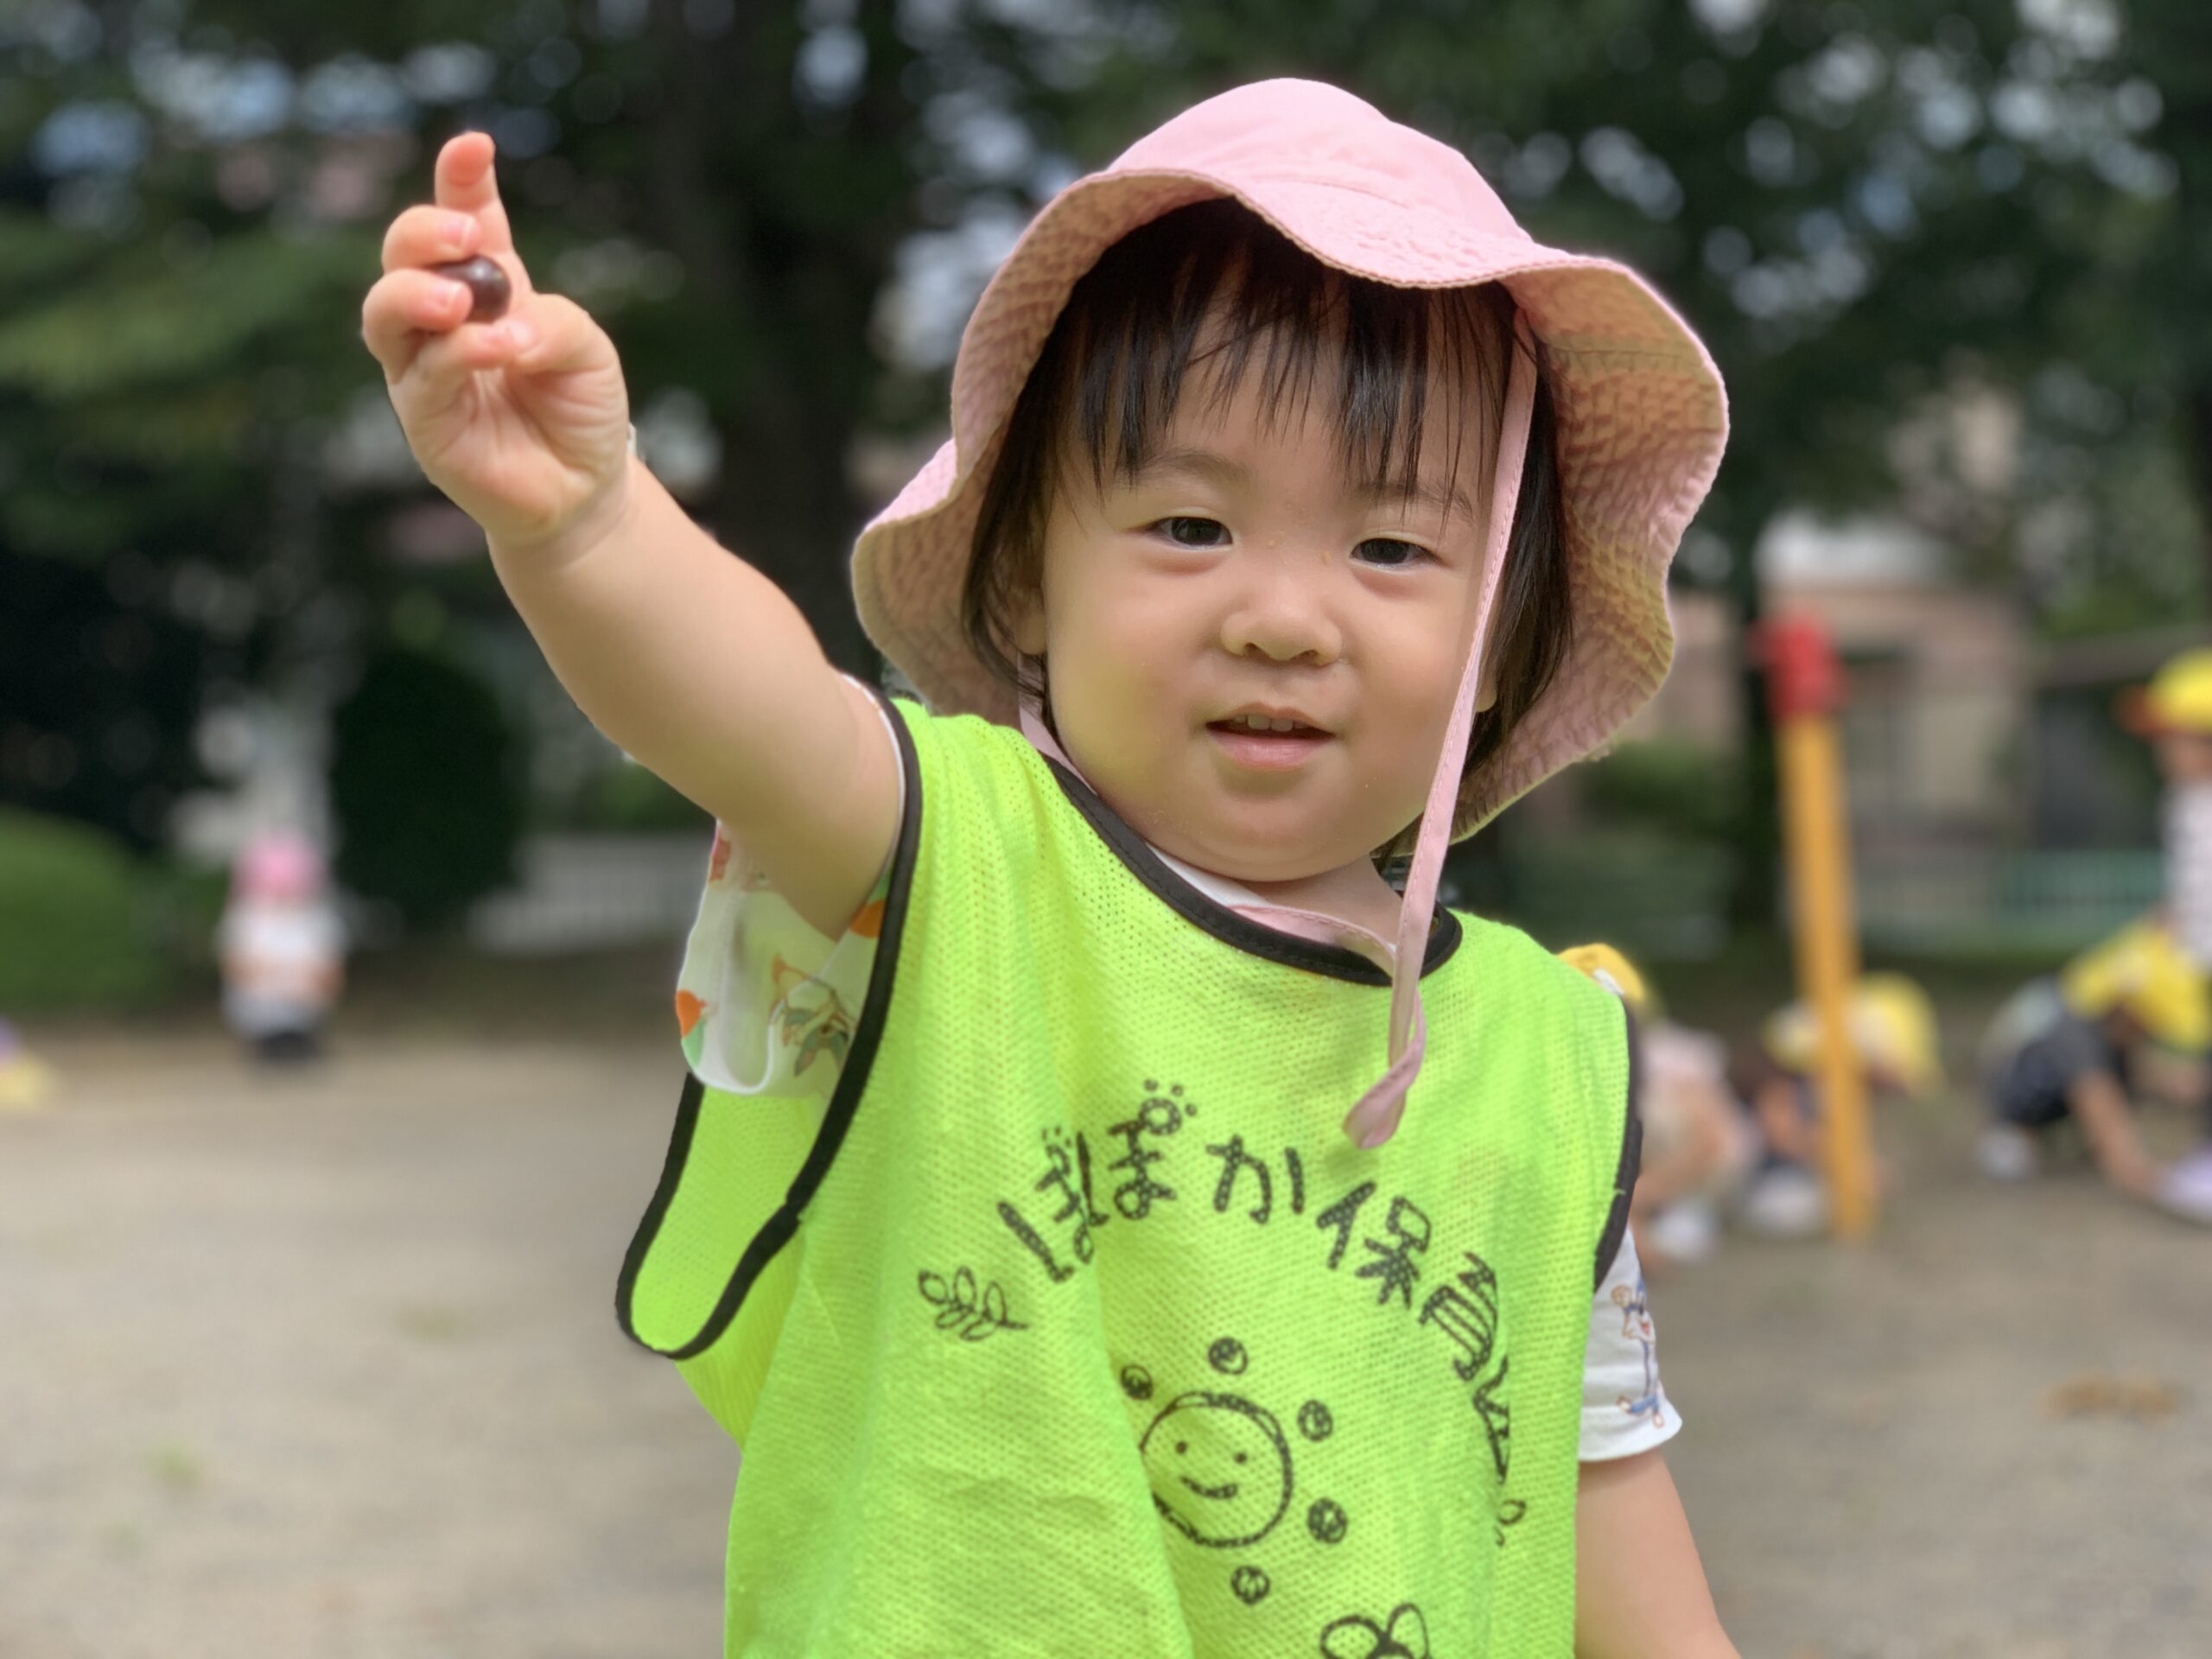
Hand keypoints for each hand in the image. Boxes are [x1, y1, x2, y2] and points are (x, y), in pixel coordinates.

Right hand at [361, 131, 631, 558]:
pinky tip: (497, 348)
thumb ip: (552, 320)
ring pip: (385, 312)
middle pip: (402, 256)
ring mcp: (423, 367)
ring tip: (459, 299)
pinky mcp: (424, 418)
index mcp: (490, 284)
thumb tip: (507, 325)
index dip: (461, 180)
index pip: (465, 218)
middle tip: (468, 238)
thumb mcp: (587, 349)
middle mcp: (444, 318)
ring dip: (417, 293)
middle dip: (424, 233)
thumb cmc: (582, 409)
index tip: (475, 146)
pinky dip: (457, 353)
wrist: (584, 488)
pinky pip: (424, 374)